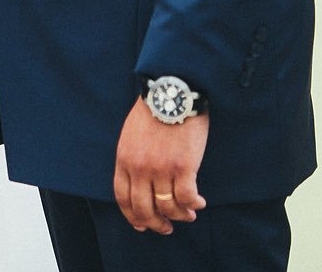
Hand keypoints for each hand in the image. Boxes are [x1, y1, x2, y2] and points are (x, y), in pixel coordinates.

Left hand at [113, 97, 208, 233]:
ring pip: (168, 206)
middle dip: (155, 223)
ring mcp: (161, 169)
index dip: (132, 216)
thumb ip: (132, 158)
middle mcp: (140, 168)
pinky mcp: (183, 167)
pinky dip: (193, 204)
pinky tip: (198, 202)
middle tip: (166, 228)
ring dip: (179, 216)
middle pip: (143, 208)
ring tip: (188, 215)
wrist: (171, 92)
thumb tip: (140, 181)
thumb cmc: (153, 110)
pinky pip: (187, 197)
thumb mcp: (131, 134)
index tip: (141, 225)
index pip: (123, 197)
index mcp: (124, 159)